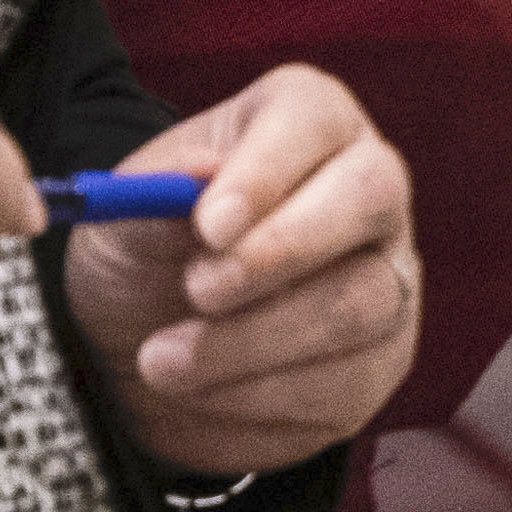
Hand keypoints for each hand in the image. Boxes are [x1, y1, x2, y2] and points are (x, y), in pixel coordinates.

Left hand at [63, 61, 417, 481]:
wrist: (146, 346)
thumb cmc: (145, 252)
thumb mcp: (123, 219)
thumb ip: (154, 196)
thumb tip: (198, 173)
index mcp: (305, 118)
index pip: (310, 118)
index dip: (265, 169)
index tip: (208, 224)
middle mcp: (365, 183)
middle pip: (369, 196)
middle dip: (281, 250)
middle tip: (198, 290)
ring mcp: (387, 272)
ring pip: (359, 302)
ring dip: (252, 340)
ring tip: (163, 357)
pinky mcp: (382, 357)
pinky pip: (347, 379)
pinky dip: (259, 393)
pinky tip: (199, 390)